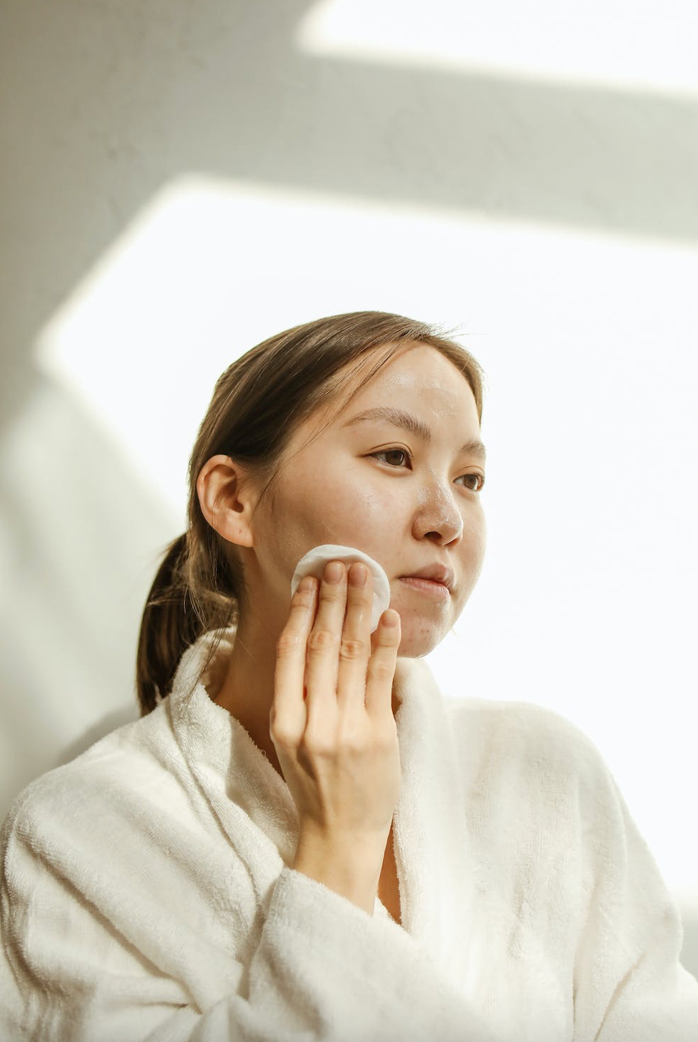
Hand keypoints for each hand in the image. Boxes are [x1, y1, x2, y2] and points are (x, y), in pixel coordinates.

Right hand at [271, 559, 401, 899]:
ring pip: (351, 653)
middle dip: (332, 598)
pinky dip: (385, 644)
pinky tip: (388, 617)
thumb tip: (311, 639)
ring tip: (364, 577)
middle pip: (322, 644)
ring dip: (359, 609)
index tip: (310, 581)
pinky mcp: (377, 735)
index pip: (291, 651)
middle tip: (340, 563)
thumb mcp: (291, 740)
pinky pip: (380, 678)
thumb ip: (300, 695)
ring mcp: (345, 727)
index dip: (301, 611)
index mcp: (284, 719)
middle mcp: (311, 720)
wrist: (340, 837)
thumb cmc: (315, 785)